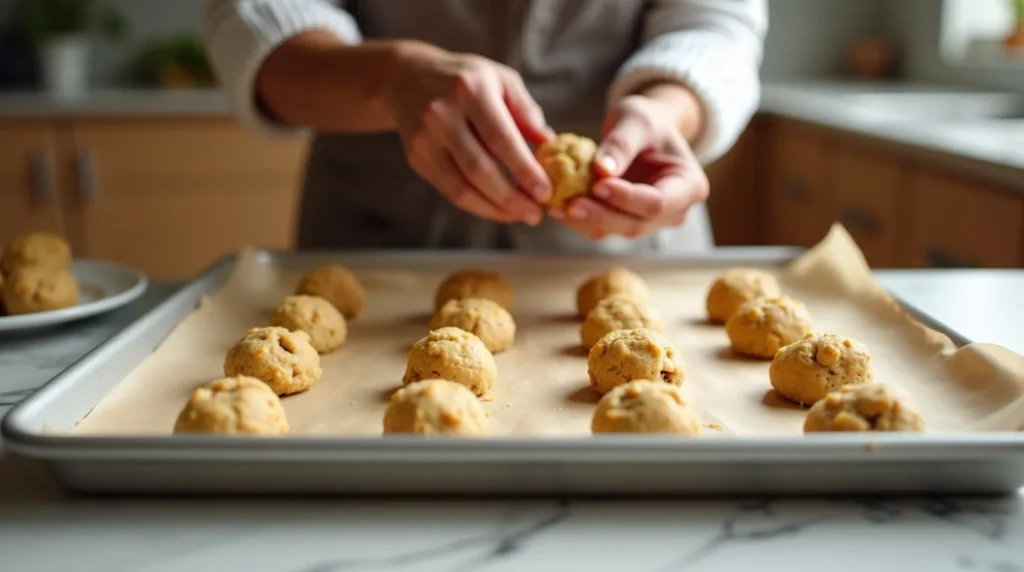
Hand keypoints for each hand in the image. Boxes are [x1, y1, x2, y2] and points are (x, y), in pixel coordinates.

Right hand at [381, 41, 553, 225]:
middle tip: (536, 214)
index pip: (500, 138)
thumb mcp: (501, 80)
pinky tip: (496, 209)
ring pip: (461, 188)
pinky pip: (448, 191)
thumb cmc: (466, 79)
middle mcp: (443, 114)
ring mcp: (425, 138)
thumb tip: (549, 144)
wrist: (407, 77)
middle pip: (480, 169)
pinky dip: (476, 206)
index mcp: (471, 90)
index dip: (524, 170)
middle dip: (512, 198)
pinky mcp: (416, 156)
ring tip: (519, 215)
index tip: (546, 192)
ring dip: (494, 209)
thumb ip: (526, 111)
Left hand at [554, 94, 708, 239]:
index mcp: (689, 187)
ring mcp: (650, 222)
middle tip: (568, 204)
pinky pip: (602, 227)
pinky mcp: (626, 222)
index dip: (626, 198)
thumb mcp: (637, 120)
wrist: (644, 130)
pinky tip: (556, 207)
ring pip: (616, 230)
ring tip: (555, 206)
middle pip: (636, 224)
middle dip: (600, 215)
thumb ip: (622, 143)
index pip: (657, 203)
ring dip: (584, 221)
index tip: (598, 184)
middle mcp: (674, 212)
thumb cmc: (647, 120)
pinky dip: (579, 219)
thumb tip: (601, 170)